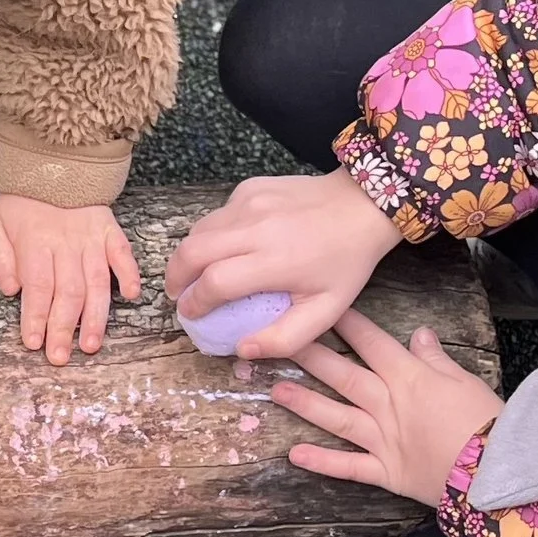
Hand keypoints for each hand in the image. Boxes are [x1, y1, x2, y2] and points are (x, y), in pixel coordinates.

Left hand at [0, 195, 140, 363]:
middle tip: (60, 356)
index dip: (36, 318)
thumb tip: (11, 291)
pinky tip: (132, 296)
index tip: (34, 343)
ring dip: (95, 316)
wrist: (50, 163)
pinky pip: (123, 254)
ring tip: (91, 344)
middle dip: (63, 328)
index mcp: (36, 243)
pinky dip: (129, 274)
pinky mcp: (110, 231)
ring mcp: (92, 238)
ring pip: (96, 283)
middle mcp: (66, 244)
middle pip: (67, 293)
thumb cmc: (19, 200)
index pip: (37, 288)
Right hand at [164, 167, 400, 360]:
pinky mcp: (250, 187)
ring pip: (198, 231)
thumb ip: (286, 338)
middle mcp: (256, 227)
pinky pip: (217, 215)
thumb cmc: (345, 262)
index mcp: (276, 260)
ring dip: (189, 256)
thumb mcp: (327, 311)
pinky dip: (212, 234)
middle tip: (178, 295)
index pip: (215, 283)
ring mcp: (250, 202)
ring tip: (194, 275)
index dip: (195, 303)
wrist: (362, 205)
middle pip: (192, 252)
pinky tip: (227, 247)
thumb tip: (242, 349)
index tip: (192, 315)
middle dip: (175, 278)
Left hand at [270, 309, 505, 503]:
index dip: (347, 325)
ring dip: (306, 404)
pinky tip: (294, 454)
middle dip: (311, 357)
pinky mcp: (386, 472)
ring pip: (337, 417)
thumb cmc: (488, 421)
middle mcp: (388, 405)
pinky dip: (322, 462)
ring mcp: (383, 440)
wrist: (495, 471)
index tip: (322, 308)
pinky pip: (349, 467)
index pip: (372, 345)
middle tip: (277, 344)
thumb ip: (436, 359)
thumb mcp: (466, 380)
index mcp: (410, 379)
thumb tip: (419, 334)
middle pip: (344, 376)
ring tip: (276, 391)